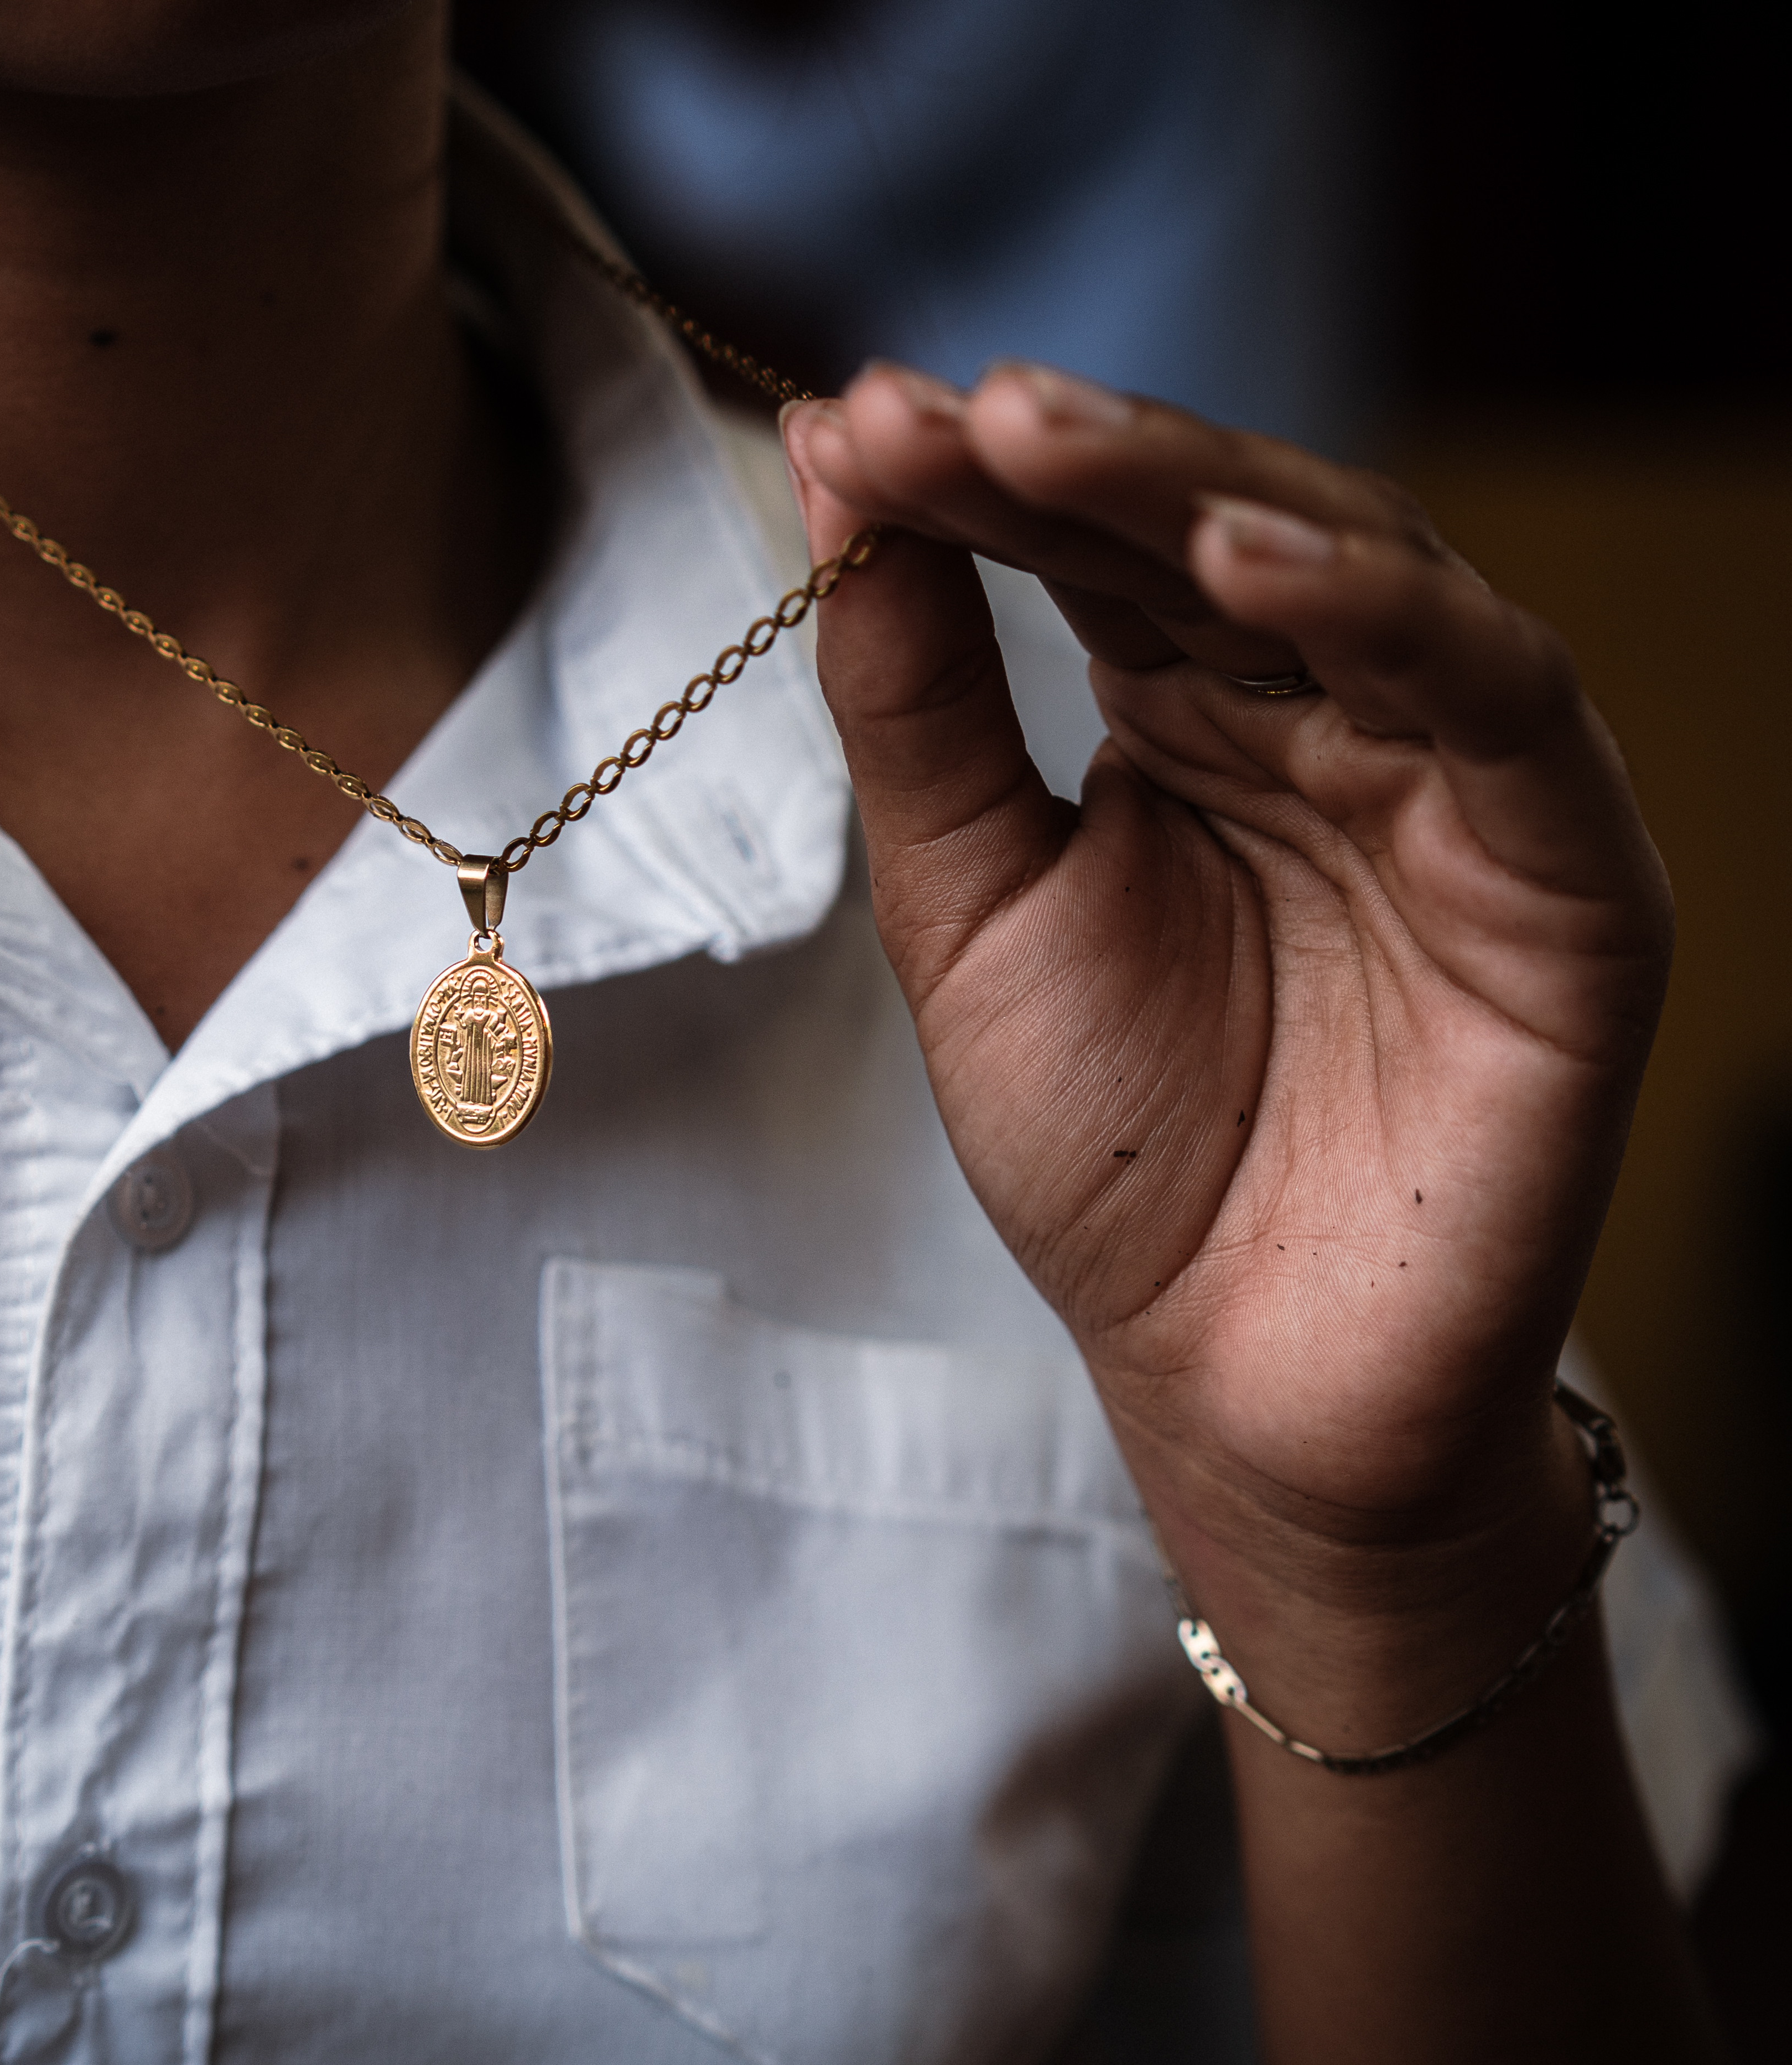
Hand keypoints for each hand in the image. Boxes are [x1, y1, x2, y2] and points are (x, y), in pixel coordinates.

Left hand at [782, 363, 1671, 1708]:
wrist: (1229, 1375)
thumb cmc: (1114, 1154)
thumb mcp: (967, 912)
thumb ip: (922, 713)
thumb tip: (841, 492)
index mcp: (1191, 721)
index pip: (1088, 552)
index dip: (975, 482)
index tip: (845, 423)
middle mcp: (1328, 721)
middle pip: (1212, 529)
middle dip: (1073, 458)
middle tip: (936, 404)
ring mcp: (1452, 781)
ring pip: (1357, 571)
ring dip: (1200, 491)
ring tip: (1046, 436)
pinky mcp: (1565, 867)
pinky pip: (1494, 701)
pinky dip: (1380, 614)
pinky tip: (1243, 560)